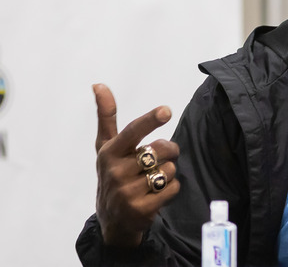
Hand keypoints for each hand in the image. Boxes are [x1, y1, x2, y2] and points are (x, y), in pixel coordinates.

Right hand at [93, 84, 180, 246]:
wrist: (113, 220)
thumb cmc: (113, 174)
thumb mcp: (106, 147)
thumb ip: (106, 116)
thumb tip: (98, 85)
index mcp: (110, 152)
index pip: (132, 132)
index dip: (150, 120)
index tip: (166, 110)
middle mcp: (116, 171)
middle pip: (162, 149)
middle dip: (169, 151)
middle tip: (160, 158)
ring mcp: (127, 192)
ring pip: (170, 169)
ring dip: (169, 172)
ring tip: (153, 179)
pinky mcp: (141, 209)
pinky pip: (173, 188)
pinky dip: (172, 188)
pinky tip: (157, 193)